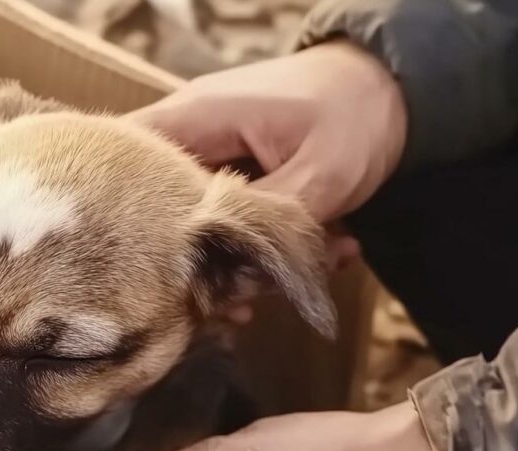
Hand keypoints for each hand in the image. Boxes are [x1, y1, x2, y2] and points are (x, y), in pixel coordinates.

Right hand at [128, 40, 407, 270]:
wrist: (393, 86)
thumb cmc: (355, 113)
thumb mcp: (320, 174)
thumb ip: (267, 222)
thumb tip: (230, 273)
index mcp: (193, 120)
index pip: (124, 175)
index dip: (136, 233)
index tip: (173, 279)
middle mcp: (187, 135)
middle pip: (157, 212)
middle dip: (202, 264)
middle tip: (252, 297)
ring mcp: (209, 154)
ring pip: (196, 225)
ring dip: (247, 260)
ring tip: (311, 268)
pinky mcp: (232, 173)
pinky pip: (227, 220)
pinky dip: (266, 245)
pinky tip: (318, 257)